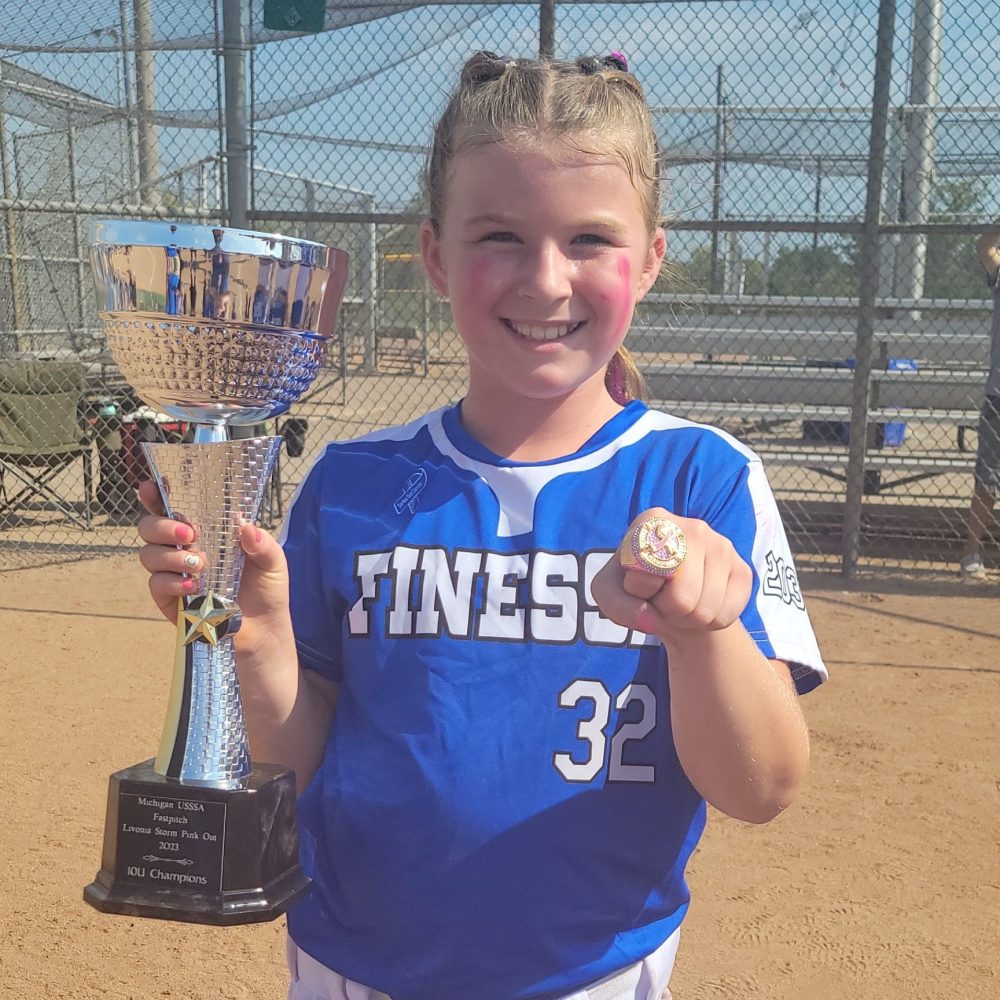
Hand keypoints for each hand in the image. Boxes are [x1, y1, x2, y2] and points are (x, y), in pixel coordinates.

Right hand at [135, 480, 290, 644]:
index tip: (152, 485)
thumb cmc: (267, 591)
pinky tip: (194, 587)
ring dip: (171, 556)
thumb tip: (243, 525)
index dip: (156, 496)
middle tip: (189, 534)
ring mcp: (174, 575)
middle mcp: (184, 550)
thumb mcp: (273, 561)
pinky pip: (156, 585)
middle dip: (162, 525)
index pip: (174, 509)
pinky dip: (172, 583)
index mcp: (206, 534)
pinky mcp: (171, 601)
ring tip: (200, 564)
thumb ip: (262, 542)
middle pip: (149, 528)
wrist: (264, 630)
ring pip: (148, 555)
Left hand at [591, 507, 752, 638]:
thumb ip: (617, 606)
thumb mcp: (610, 594)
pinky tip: (701, 605)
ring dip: (687, 619)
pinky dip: (709, 624)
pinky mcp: (742, 569)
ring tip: (680, 601)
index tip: (638, 581)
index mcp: (653, 521)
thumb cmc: (636, 587)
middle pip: (682, 598)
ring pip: (705, 611)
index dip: (639, 589)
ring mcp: (722, 546)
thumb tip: (651, 621)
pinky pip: (727, 616)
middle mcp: (692, 526)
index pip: (647, 573)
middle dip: (667, 610)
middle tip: (662, 598)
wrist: (672, 596)